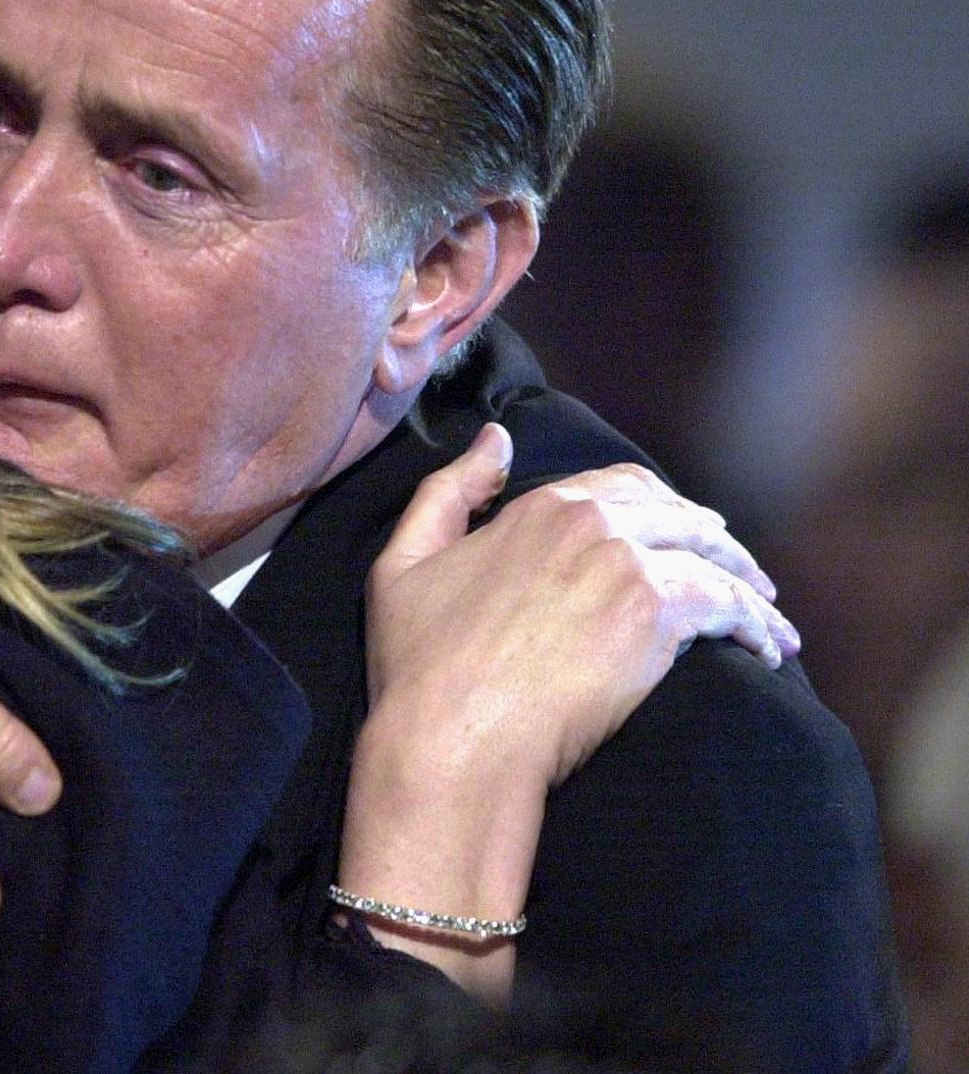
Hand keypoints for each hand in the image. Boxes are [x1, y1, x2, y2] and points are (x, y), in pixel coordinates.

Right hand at [366, 424, 795, 789]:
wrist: (454, 734)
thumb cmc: (420, 663)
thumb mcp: (402, 561)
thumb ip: (448, 492)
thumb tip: (496, 438)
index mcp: (537, 507)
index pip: (620, 486)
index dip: (660, 505)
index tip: (683, 529)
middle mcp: (590, 523)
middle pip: (677, 516)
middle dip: (715, 541)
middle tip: (741, 572)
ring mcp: (627, 565)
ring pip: (712, 558)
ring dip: (748, 583)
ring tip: (770, 619)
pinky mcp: (656, 615)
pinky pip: (728, 606)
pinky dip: (756, 624)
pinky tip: (768, 650)